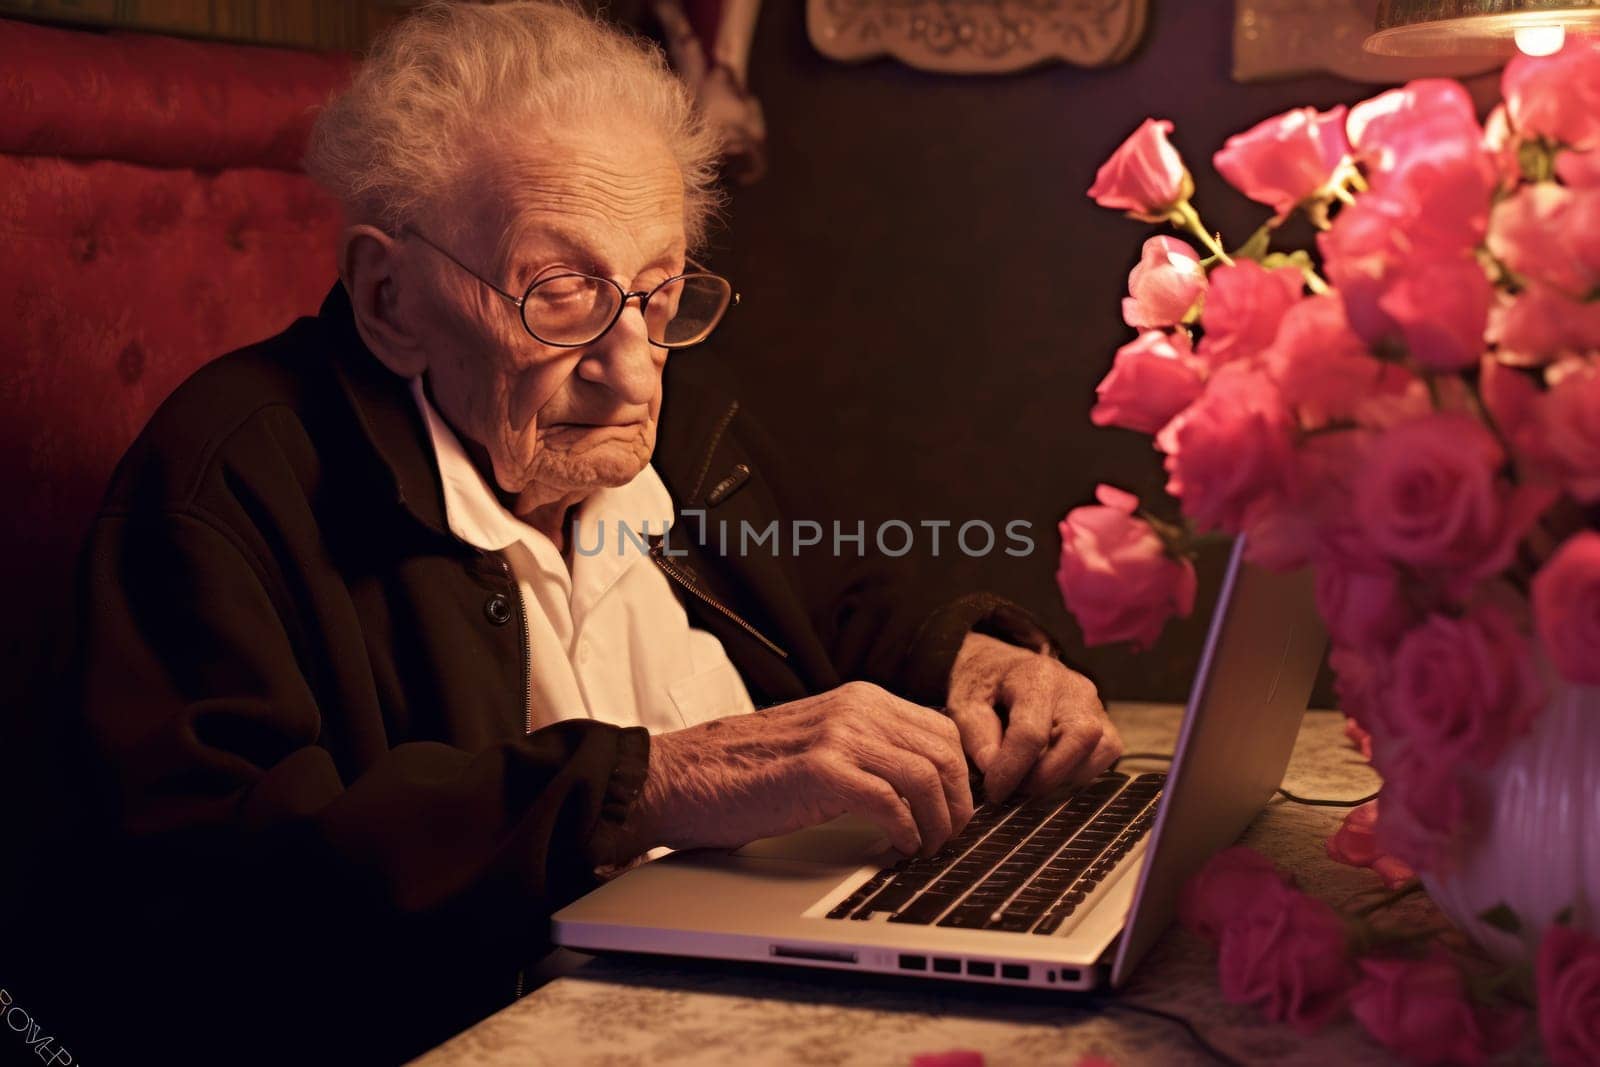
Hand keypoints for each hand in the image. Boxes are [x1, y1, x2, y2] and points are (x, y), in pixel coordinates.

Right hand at [598, 682, 973, 864]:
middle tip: (948, 838)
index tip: (954, 812)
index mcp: (858, 699)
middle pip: (944, 752)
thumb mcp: (817, 742)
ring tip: (927, 848)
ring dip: (938, 822)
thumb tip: (920, 784)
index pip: (942, 731)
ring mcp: (836, 735)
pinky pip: (889, 802)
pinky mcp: (818, 771)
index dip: (960, 777)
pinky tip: (898, 847)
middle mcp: (854, 708)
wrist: (682, 776)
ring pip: (926, 776)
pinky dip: (905, 831)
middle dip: (958, 803)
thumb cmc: (743, 771)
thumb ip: (864, 749)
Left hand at [945, 632, 1121, 802]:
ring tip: (1029, 781)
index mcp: (1035, 676)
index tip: (993, 792)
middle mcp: (1074, 687)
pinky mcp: (1104, 721)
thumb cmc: (983, 684)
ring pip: (1101, 750)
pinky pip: (1105, 754)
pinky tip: (1049, 772)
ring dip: (1065, 777)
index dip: (1012, 770)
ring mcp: (1095, 703)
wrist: (1002, 665)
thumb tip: (995, 770)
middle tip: (1015, 790)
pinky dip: (1078, 773)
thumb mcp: (964, 703)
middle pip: (1079, 739)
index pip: (1031, 733)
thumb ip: (976, 735)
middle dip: (1046, 777)